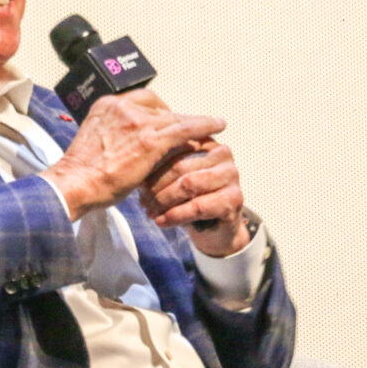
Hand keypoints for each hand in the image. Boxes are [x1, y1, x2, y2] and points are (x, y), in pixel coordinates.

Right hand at [43, 90, 226, 220]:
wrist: (74, 184)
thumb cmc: (81, 174)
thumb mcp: (96, 144)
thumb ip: (113, 136)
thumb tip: (129, 146)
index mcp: (106, 106)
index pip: (140, 100)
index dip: (156, 111)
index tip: (164, 120)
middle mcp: (122, 107)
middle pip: (159, 106)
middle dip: (174, 118)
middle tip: (186, 130)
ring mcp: (138, 121)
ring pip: (174, 117)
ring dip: (193, 122)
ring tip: (212, 125)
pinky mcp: (151, 139)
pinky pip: (185, 128)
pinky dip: (204, 125)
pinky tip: (218, 126)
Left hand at [140, 138, 250, 255]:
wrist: (213, 228)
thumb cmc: (188, 197)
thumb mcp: (171, 176)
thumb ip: (158, 162)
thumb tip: (132, 157)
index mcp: (204, 140)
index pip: (173, 145)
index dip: (152, 164)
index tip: (135, 180)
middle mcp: (222, 152)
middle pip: (179, 164)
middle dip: (156, 185)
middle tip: (142, 200)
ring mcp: (231, 174)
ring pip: (188, 184)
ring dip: (164, 201)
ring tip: (149, 211)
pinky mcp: (234, 198)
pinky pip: (198, 206)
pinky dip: (175, 216)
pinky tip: (162, 222)